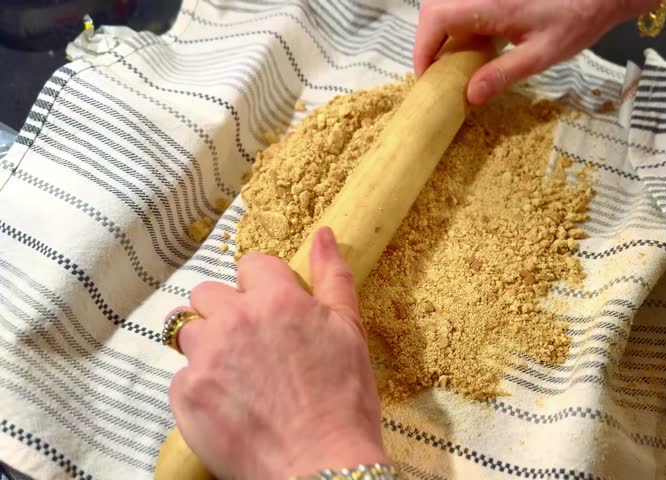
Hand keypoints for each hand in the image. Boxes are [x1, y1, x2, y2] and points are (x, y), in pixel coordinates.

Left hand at [168, 227, 386, 478]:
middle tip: (252, 344)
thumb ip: (333, 276)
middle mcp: (235, 320)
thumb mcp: (350, 330)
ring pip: (189, 332)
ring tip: (239, 377)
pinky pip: (181, 376)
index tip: (273, 310)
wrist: (322, 465)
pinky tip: (230, 406)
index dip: (263, 287)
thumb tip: (323, 233)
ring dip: (209, 346)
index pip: (250, 265)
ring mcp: (205, 358)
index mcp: (276, 299)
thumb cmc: (344, 400)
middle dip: (227, 311)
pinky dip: (201, 387)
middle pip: (208, 293)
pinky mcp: (186, 395)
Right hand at [414, 0, 665, 104]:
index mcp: (490, 4)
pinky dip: (459, 22)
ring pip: (446, 3)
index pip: (435, 18)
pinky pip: (464, 3)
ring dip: (442, 30)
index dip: (422, 48)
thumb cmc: (576, 19)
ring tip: (453, 62)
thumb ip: (502, 74)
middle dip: (428, 41)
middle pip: (434, 8)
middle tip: (437, 72)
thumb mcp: (541, 55)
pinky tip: (474, 44)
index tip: (426, 75)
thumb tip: (469, 96)